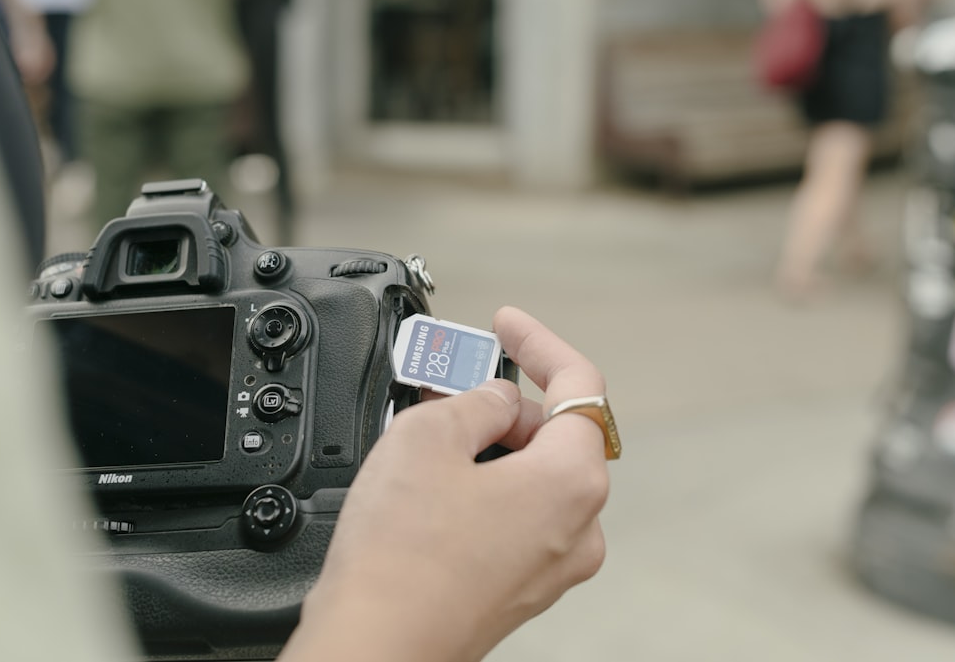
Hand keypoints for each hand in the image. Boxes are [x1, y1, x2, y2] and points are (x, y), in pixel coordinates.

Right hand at [282, 307, 610, 661]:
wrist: (375, 646)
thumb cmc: (402, 559)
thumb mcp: (429, 435)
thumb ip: (477, 398)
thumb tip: (495, 399)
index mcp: (571, 481)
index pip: (579, 385)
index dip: (539, 343)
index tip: (507, 324)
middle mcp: (578, 526)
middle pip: (556, 433)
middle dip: (505, 400)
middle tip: (451, 382)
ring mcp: (552, 563)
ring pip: (534, 476)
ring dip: (493, 444)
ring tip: (437, 432)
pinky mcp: (521, 586)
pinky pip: (517, 516)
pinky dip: (489, 485)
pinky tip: (440, 482)